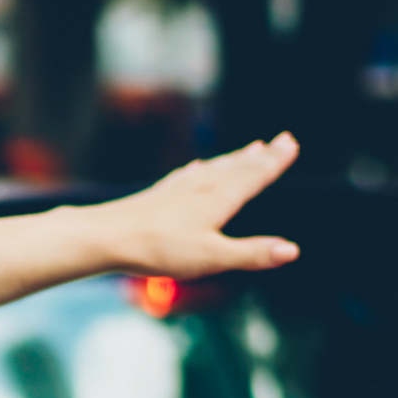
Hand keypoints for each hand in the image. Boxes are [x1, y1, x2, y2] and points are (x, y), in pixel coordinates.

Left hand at [95, 134, 302, 278]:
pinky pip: (189, 175)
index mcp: (219, 198)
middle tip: (282, 140)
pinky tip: (198, 168)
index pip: (254, 175)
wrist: (106, 237)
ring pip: (215, 168)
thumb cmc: (159, 249)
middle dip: (262, 155)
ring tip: (251, 149)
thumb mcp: (213, 258)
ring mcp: (178, 188)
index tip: (291, 144)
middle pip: (238, 166)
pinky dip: (203, 168)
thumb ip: (252, 254)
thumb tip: (291, 251)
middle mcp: (201, 186)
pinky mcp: (159, 195)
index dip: (275, 161)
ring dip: (236, 159)